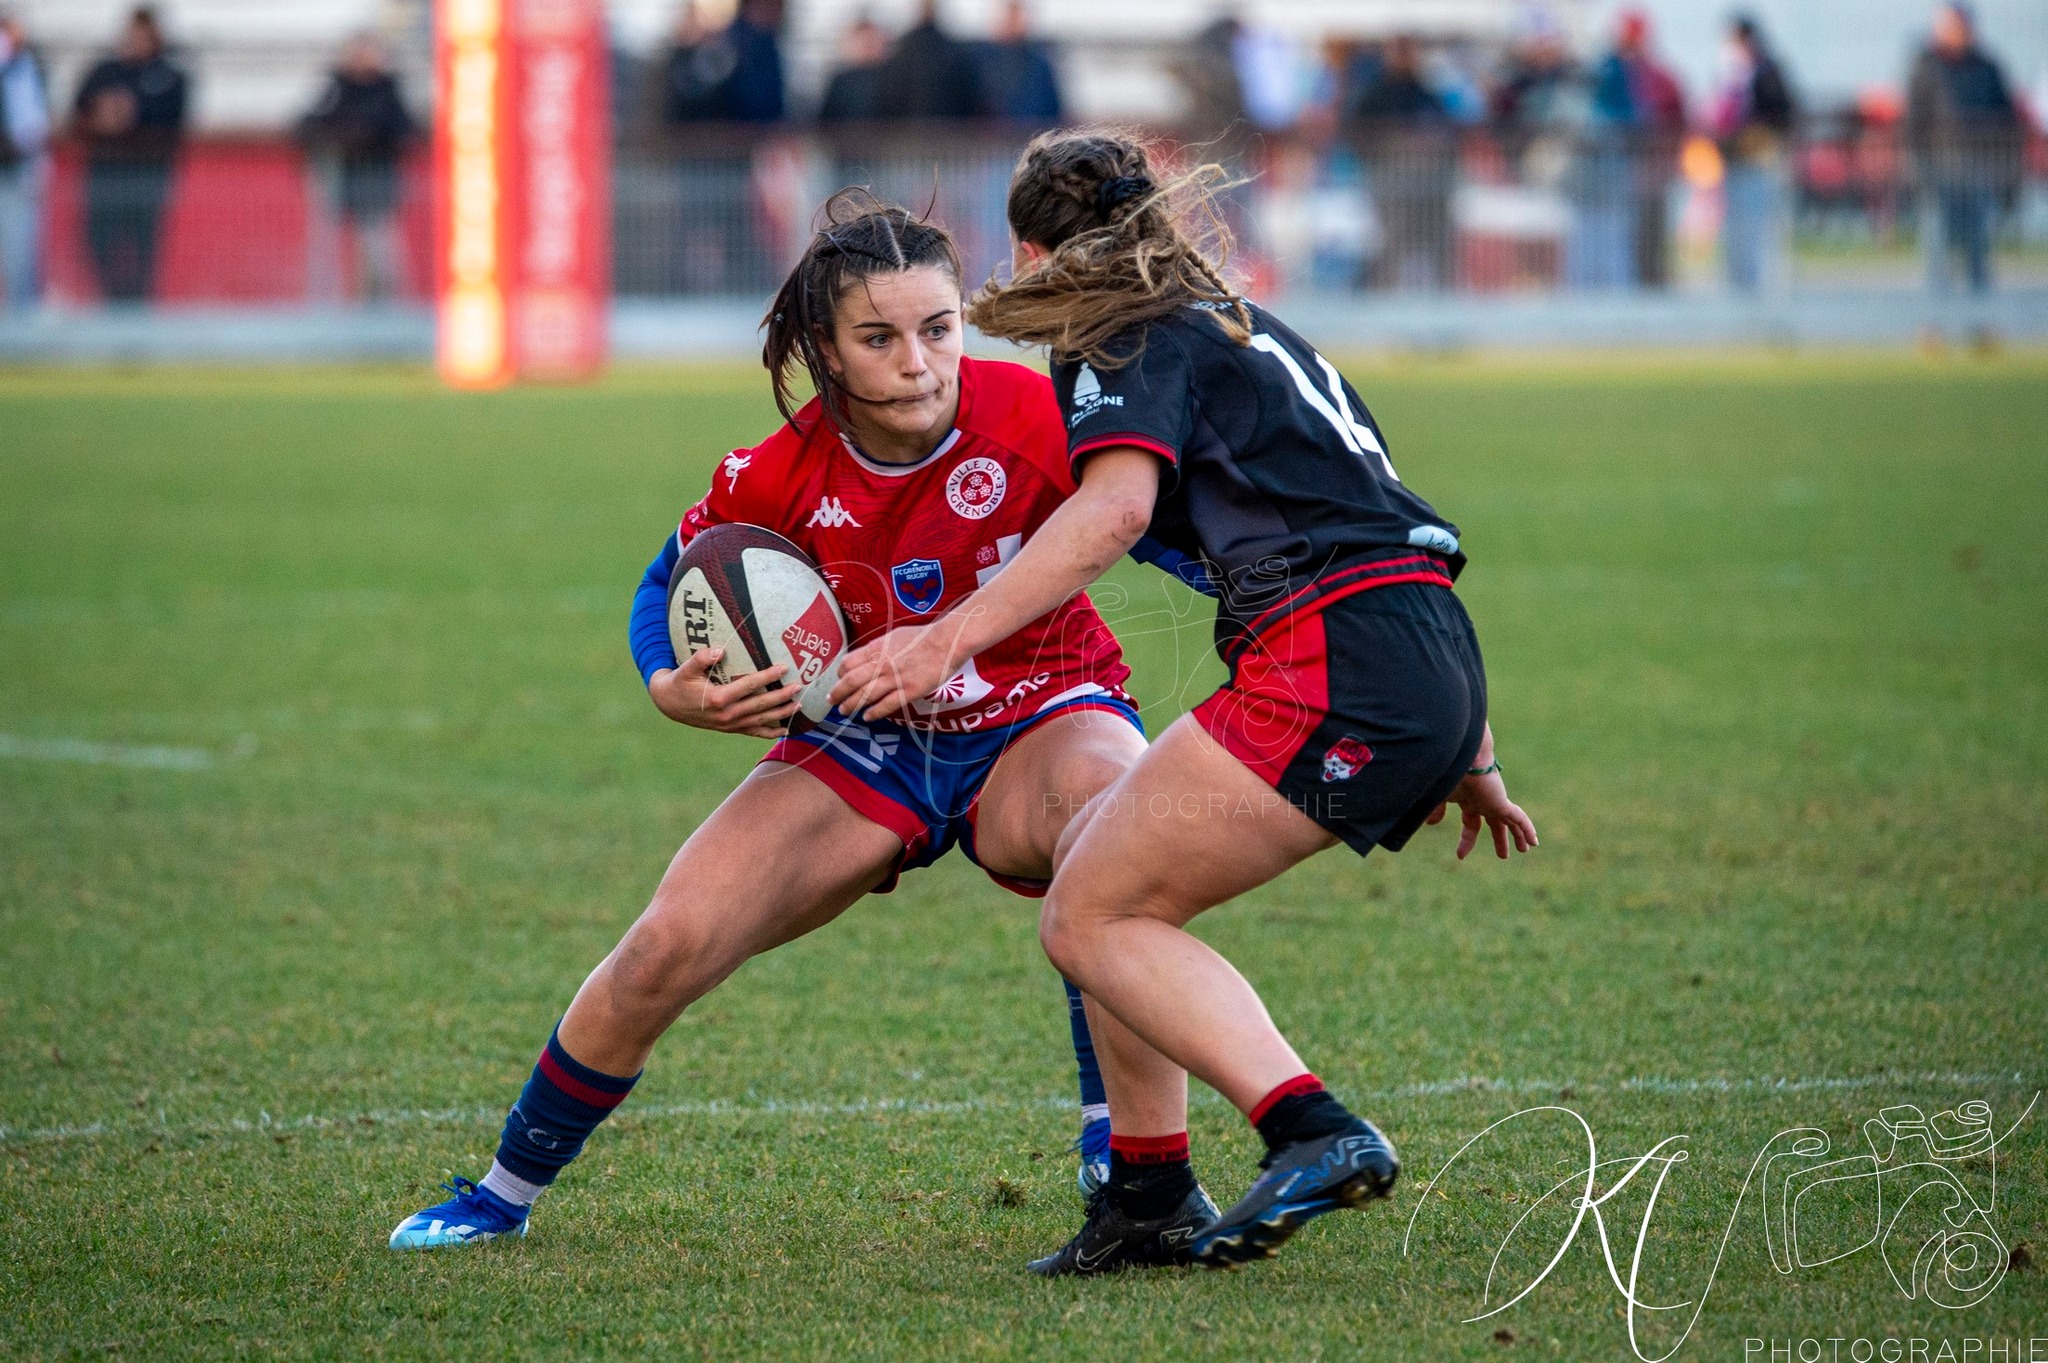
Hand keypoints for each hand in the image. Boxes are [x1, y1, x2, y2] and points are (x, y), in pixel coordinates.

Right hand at [647, 648, 798, 737]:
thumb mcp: (685, 668)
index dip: (767, 677)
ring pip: (761, 720)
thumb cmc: (680, 682)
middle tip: (799, 687)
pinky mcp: (730, 729)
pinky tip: (785, 729)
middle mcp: (727, 715)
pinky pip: (754, 733)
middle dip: (781, 696)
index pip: (749, 686)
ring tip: (799, 706)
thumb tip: (721, 651)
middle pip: (760, 705)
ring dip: (781, 714)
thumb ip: (701, 658)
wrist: (669, 704)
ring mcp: (730, 725)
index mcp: (718, 698)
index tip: (783, 668)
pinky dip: (770, 732)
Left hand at [827, 621, 960, 722]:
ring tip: (844, 711)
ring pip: (865, 695)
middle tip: (831, 700)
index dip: (840, 674)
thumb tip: (866, 656)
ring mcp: (895, 678)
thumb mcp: (893, 636)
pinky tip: (867, 717)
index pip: (848, 663)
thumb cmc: (922, 637)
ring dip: (851, 705)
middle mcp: (881, 664)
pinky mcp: (909, 690)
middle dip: (838, 693)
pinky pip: (887, 705)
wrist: (946, 642)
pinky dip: (874, 712)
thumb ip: (878, 648)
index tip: (838, 680)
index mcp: (876, 648)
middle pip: (851, 682)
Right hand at [1426, 769, 1538, 860]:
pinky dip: (1527, 829)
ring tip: (1525, 850)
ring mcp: (1494, 802)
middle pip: (1495, 824)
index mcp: (1469, 801)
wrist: (1463, 757)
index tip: (1460, 856)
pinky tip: (1534, 841)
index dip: (1467, 841)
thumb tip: (1430, 823)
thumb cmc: (1448, 773)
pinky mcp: (1502, 803)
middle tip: (1503, 855)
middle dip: (1500, 839)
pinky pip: (1519, 819)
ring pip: (1510, 822)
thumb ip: (1438, 810)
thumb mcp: (1440, 796)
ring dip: (1517, 836)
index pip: (1471, 824)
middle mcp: (1484, 802)